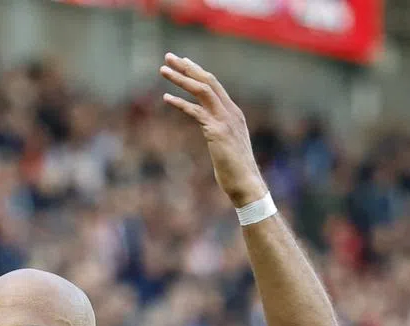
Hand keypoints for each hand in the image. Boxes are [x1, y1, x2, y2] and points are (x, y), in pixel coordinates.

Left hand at [160, 53, 266, 206]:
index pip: (214, 85)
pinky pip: (196, 111)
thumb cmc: (236, 170)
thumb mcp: (228, 146)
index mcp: (234, 113)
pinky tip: (165, 98)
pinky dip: (180, 103)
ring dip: (181, 78)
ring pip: (201, 90)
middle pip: (207, 81)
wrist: (247, 184)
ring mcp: (225, 120)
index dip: (198, 72)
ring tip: (163, 69)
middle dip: (187, 67)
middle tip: (169, 56)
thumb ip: (220, 133)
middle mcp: (231, 112)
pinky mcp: (217, 131)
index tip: (183, 63)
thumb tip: (211, 132)